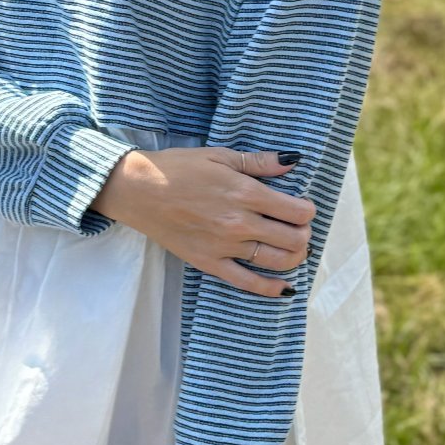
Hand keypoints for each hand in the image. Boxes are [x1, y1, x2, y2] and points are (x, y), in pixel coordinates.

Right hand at [94, 146, 315, 298]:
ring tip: (292, 247)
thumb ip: (259, 162)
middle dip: (304, 233)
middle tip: (297, 226)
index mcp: (245, 193)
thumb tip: (293, 161)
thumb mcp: (220, 156)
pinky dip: (271, 288)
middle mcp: (240, 224)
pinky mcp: (210, 263)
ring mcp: (225, 247)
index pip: (297, 211)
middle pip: (294, 239)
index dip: (307, 209)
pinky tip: (285, 287)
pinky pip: (247, 283)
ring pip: (277, 261)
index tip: (301, 206)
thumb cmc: (178, 168)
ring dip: (295, 256)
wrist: (138, 190)